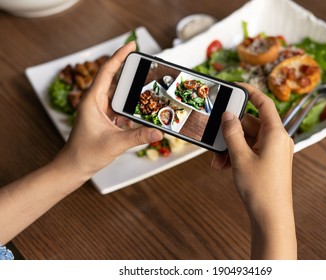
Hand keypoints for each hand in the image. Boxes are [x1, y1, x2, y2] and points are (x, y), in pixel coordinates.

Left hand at [55, 42, 162, 178]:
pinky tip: (140, 109)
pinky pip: (119, 106)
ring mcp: (99, 110)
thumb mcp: (115, 143)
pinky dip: (129, 105)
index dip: (119, 56)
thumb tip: (158, 132)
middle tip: (144, 63)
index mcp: (92, 101)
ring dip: (130, 90)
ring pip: (117, 94)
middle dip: (129, 70)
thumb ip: (138, 136)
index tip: (131, 45)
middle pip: (113, 79)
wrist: (73, 167)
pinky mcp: (104, 119)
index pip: (107, 71)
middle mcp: (95, 102)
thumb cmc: (85, 154)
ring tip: (146, 85)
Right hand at [212, 83, 295, 258]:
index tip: (236, 86)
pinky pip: (251, 150)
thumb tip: (228, 116)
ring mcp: (274, 151)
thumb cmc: (260, 188)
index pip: (264, 104)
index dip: (251, 92)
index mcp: (276, 134)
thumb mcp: (240, 157)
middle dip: (231, 133)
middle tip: (215, 141)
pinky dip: (238, 155)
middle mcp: (277, 140)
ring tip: (218, 162)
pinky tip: (225, 166)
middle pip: (251, 124)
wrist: (271, 217)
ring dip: (231, 147)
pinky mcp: (269, 161)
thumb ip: (232, 134)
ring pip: (248, 139)